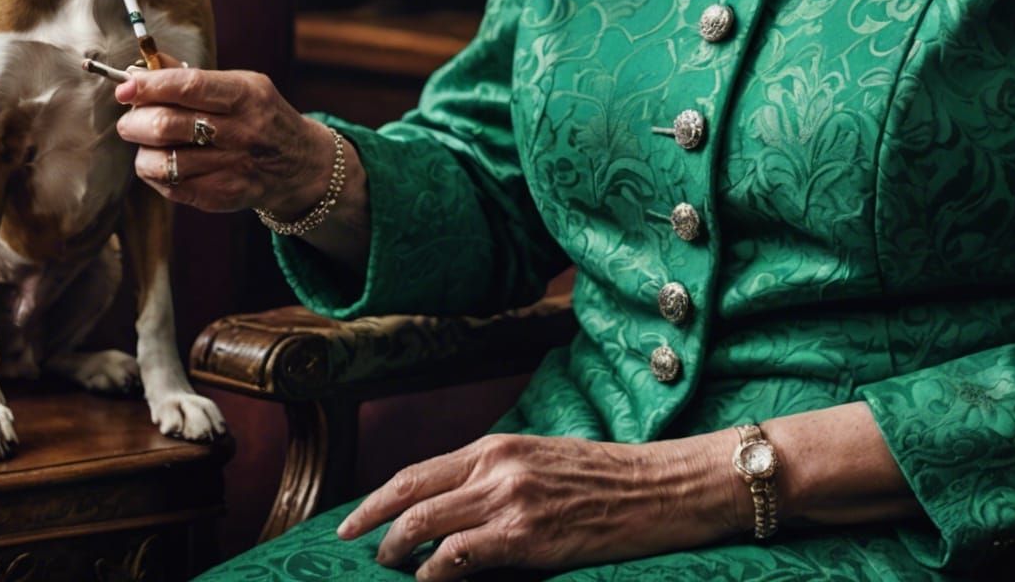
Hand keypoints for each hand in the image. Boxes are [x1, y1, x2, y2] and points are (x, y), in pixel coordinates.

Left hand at [112, 65, 336, 215]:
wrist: (299, 163)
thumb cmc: (260, 116)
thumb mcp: (241, 84)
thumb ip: (192, 76)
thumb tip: (140, 70)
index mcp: (245, 95)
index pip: (188, 86)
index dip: (150, 86)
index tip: (124, 88)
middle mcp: (240, 131)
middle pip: (166, 125)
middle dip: (134, 121)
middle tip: (130, 119)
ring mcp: (231, 167)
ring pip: (161, 161)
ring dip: (142, 151)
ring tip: (148, 143)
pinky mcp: (221, 195)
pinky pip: (168, 186)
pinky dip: (155, 173)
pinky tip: (164, 162)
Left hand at [334, 429, 748, 578]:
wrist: (660, 486)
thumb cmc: (607, 480)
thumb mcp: (543, 463)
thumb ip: (498, 479)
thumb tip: (454, 511)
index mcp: (499, 445)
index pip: (419, 471)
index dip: (379, 499)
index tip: (353, 521)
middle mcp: (497, 465)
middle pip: (411, 494)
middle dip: (374, 526)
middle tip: (354, 550)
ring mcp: (511, 499)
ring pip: (427, 525)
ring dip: (399, 552)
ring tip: (388, 569)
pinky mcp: (528, 536)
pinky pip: (461, 555)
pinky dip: (437, 571)